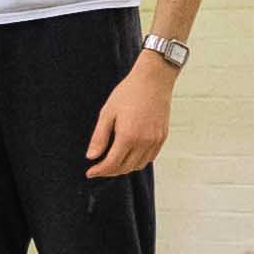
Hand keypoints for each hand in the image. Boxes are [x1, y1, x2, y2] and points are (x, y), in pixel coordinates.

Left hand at [87, 53, 174, 178]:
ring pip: (139, 165)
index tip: (90, 172)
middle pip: (125, 168)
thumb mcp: (107, 113)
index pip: (112, 164)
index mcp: (128, 136)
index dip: (99, 171)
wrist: (153, 80)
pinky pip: (150, 157)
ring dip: (125, 168)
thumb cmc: (128, 93)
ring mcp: (155, 140)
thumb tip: (91, 157)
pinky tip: (129, 155)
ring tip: (112, 162)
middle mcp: (144, 142)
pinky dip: (138, 161)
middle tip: (98, 168)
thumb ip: (99, 137)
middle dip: (110, 171)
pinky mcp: (162, 137)